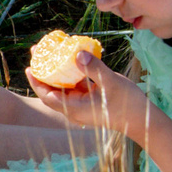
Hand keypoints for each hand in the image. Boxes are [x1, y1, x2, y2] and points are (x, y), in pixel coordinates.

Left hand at [24, 45, 152, 140]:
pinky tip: (71, 59)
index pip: (47, 96)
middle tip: (38, 51)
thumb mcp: (111, 83)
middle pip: (52, 90)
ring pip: (64, 86)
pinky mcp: (90, 100)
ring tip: (51, 51)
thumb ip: (94, 69)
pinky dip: (71, 74)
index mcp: (75, 109)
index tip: (29, 67)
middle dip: (44, 71)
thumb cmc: (127, 105)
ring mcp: (83, 105)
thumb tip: (76, 54)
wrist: (143, 120)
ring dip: (56, 71)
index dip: (36, 82)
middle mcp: (75, 108)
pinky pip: (76, 86)